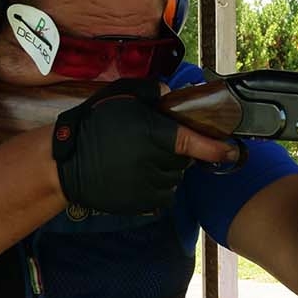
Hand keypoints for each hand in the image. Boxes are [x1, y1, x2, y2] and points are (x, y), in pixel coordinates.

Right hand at [51, 81, 235, 214]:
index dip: (217, 148)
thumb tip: (170, 94)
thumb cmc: (94, 125)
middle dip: (175, 153)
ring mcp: (149, 187)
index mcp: (156, 135)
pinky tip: (134, 176)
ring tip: (138, 160)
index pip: (196, 143)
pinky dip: (154, 187)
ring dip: (165, 171)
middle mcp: (157, 164)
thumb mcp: (121, 96)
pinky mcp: (140, 204)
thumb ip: (150, 92)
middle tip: (152, 144)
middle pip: (182, 161)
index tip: (232, 151)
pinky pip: (160, 196)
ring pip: (172, 180)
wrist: (65, 163)